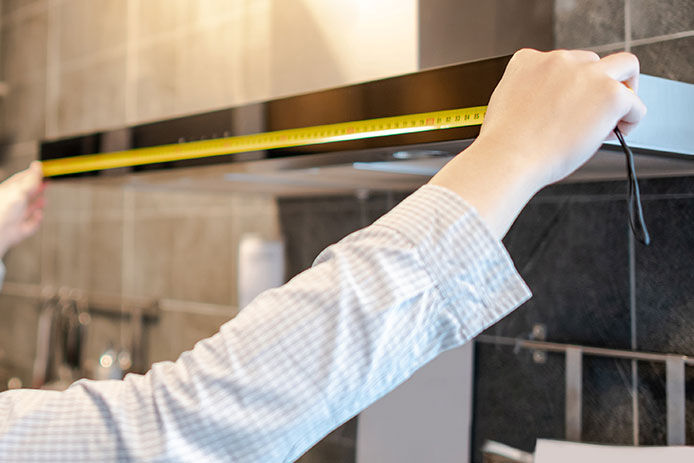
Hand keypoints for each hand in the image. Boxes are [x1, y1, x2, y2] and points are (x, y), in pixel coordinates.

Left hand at [0, 162, 44, 256]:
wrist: (1, 233)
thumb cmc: (4, 211)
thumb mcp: (20, 190)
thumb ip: (31, 179)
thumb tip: (37, 166)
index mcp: (8, 192)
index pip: (21, 179)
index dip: (33, 174)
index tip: (44, 170)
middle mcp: (11, 204)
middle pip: (26, 194)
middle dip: (37, 188)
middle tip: (47, 181)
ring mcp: (16, 216)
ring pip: (28, 209)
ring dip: (37, 204)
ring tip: (44, 200)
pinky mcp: (21, 229)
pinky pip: (32, 223)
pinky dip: (37, 219)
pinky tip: (39, 215)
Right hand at [429, 49, 646, 238]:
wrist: (508, 157)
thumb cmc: (505, 144)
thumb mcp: (506, 105)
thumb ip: (530, 96)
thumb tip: (554, 109)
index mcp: (527, 61)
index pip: (560, 63)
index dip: (569, 85)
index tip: (568, 104)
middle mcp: (559, 61)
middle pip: (592, 62)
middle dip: (595, 85)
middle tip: (593, 111)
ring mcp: (587, 74)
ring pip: (624, 65)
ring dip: (623, 88)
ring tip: (617, 115)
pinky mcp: (609, 94)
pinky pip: (635, 103)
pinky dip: (632, 119)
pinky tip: (618, 132)